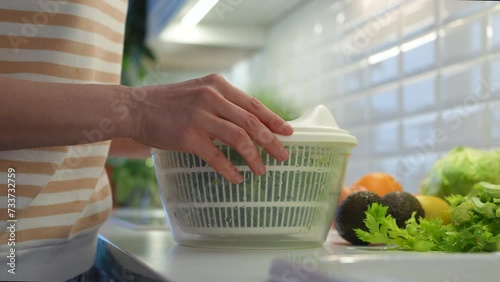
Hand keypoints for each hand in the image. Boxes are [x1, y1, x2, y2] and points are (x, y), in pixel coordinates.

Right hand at [130, 74, 293, 183]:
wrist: (136, 108)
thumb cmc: (169, 103)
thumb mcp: (199, 92)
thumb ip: (222, 102)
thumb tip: (249, 123)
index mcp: (218, 85)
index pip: (253, 104)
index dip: (273, 119)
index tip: (287, 131)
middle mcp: (212, 97)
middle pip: (251, 122)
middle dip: (271, 141)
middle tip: (283, 155)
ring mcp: (200, 116)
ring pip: (239, 139)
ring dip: (255, 157)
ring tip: (262, 170)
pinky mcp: (188, 136)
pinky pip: (217, 156)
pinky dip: (230, 169)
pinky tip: (238, 178)